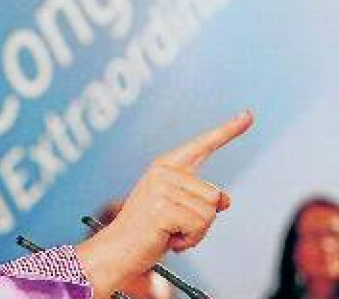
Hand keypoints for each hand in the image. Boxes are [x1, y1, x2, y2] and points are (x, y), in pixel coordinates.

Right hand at [75, 111, 253, 296]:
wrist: (118, 250)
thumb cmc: (148, 232)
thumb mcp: (178, 211)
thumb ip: (200, 200)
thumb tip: (226, 200)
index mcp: (165, 166)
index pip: (202, 145)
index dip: (227, 131)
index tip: (248, 115)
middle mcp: (163, 172)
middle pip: (214, 194)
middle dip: (202, 220)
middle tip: (175, 228)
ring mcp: (161, 188)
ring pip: (210, 212)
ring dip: (195, 232)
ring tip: (170, 234)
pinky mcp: (162, 208)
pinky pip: (200, 226)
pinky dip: (190, 240)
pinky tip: (169, 241)